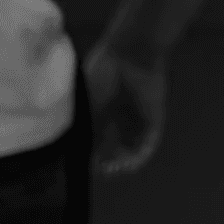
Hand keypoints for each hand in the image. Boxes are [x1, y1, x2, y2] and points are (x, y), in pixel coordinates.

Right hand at [85, 50, 166, 174]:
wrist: (132, 52)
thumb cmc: (103, 69)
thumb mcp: (86, 98)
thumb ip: (81, 121)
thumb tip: (69, 145)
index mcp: (102, 107)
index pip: (95, 136)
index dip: (87, 152)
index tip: (77, 162)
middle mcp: (120, 116)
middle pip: (112, 146)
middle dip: (103, 161)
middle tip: (94, 170)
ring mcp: (137, 119)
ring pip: (130, 149)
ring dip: (120, 163)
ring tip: (109, 170)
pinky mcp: (153, 121)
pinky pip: (147, 145)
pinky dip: (137, 158)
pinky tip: (125, 165)